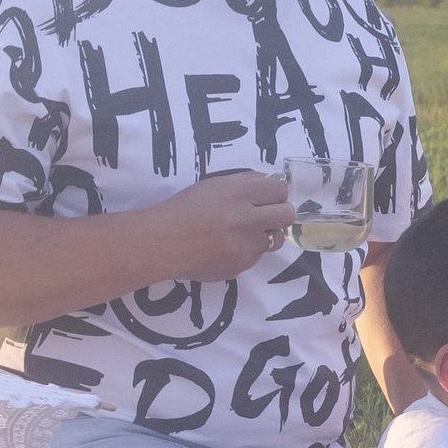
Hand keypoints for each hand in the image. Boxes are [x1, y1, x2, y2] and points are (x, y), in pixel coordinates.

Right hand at [151, 172, 295, 280]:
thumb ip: (246, 181)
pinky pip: (257, 256)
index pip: (280, 190)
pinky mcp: (240, 265)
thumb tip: (273, 181)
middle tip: (264, 215)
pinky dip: (247, 250)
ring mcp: (244, 245)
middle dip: (278, 213)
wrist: (161, 243)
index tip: (268, 198)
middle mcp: (245, 219)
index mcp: (238, 194)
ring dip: (263, 234)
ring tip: (241, 232)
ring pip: (275, 239)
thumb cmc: (184, 209)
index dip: (276, 194)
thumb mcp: (214, 185)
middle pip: (287, 215)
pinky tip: (227, 246)